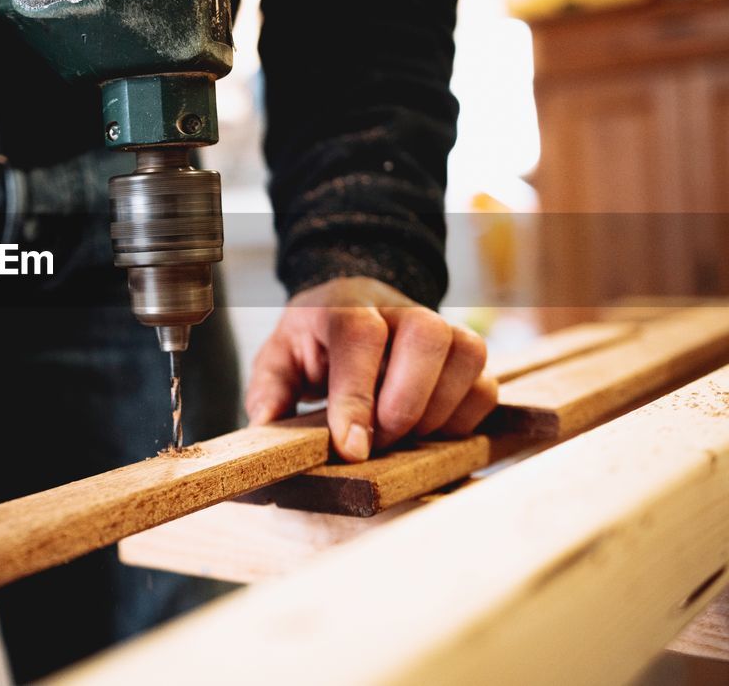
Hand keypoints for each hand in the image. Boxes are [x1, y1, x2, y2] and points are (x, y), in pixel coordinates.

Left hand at [244, 277, 498, 461]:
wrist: (353, 306)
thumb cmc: (315, 341)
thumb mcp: (279, 357)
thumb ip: (270, 389)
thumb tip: (268, 422)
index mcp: (346, 306)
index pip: (360, 336)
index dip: (357, 395)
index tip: (352, 448)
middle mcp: (400, 309)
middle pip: (427, 337)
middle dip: (404, 404)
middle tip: (378, 441)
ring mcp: (442, 328)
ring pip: (467, 357)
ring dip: (436, 413)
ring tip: (400, 435)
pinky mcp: (467, 356)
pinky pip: (486, 387)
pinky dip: (461, 420)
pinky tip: (427, 431)